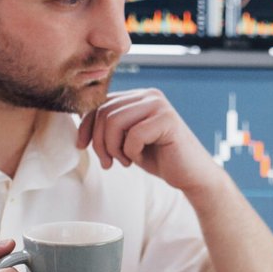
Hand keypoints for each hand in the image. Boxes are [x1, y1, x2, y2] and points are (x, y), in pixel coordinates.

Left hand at [77, 88, 221, 195]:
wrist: (192, 176)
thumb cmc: (159, 159)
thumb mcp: (128, 140)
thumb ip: (111, 127)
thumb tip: (80, 120)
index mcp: (139, 96)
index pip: (101, 103)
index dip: (86, 125)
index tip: (82, 145)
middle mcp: (149, 95)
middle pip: (104, 111)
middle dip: (99, 141)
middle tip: (107, 162)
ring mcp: (159, 105)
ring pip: (114, 121)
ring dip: (112, 147)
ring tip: (122, 161)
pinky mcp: (167, 119)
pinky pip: (133, 134)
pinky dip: (130, 152)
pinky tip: (137, 160)